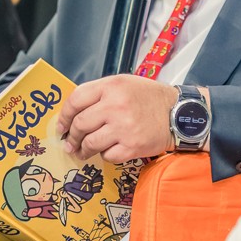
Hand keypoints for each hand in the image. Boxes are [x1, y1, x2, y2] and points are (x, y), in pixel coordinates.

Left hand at [55, 74, 177, 162]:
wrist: (179, 114)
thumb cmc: (149, 98)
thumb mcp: (124, 84)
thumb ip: (99, 93)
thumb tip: (73, 112)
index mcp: (111, 86)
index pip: (76, 100)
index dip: (64, 116)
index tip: (61, 126)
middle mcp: (115, 105)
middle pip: (80, 124)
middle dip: (71, 137)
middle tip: (69, 143)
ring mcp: (124, 127)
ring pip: (90, 143)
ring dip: (84, 150)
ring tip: (83, 151)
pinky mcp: (132, 146)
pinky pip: (107, 155)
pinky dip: (105, 155)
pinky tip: (110, 150)